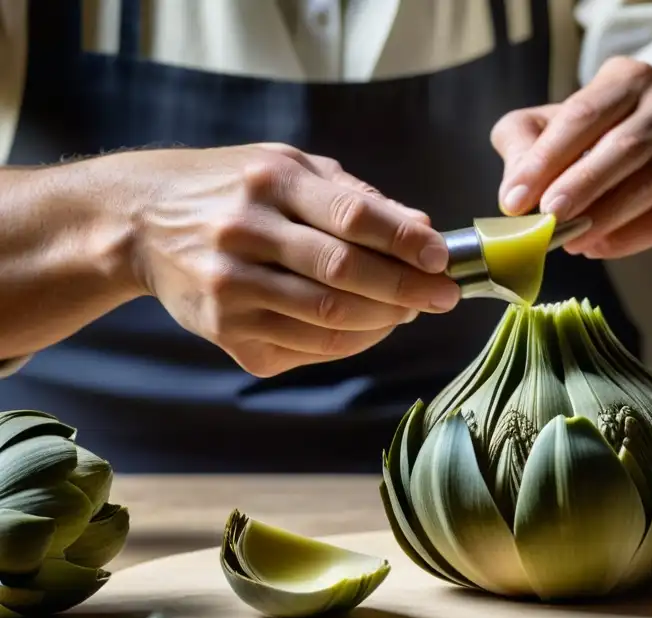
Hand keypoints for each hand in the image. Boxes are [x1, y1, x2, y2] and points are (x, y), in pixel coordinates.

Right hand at [98, 143, 459, 376]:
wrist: (141, 222)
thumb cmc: (233, 188)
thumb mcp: (290, 168)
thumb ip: (356, 197)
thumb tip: (423, 227)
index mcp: (269, 181)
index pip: (352, 216)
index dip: (405, 242)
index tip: (442, 260)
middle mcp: (244, 233)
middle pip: (344, 274)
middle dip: (406, 290)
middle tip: (442, 296)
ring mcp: (230, 288)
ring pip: (329, 319)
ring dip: (384, 322)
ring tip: (409, 312)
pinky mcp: (224, 332)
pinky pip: (305, 348)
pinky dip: (349, 342)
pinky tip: (367, 327)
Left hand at [491, 56, 651, 258]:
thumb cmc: (597, 136)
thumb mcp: (552, 127)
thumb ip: (523, 148)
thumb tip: (512, 193)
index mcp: (626, 77)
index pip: (582, 116)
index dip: (545, 160)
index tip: (514, 200)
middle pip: (623, 147)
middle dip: (581, 187)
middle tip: (548, 218)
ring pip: (650, 183)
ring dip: (605, 218)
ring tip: (570, 241)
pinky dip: (633, 237)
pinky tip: (600, 248)